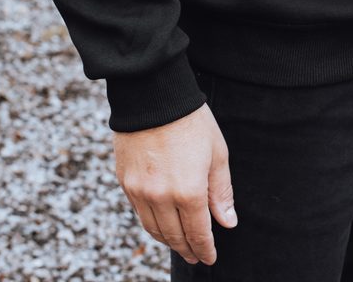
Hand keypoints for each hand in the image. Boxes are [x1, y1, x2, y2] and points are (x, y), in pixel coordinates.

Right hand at [112, 102, 236, 265]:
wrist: (153, 95)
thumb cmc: (191, 120)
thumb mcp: (217, 153)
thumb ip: (221, 191)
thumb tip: (227, 222)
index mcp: (189, 191)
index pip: (198, 233)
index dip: (205, 249)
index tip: (210, 258)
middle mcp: (161, 197)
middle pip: (174, 236)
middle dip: (187, 249)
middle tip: (195, 256)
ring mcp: (140, 190)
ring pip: (153, 228)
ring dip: (168, 240)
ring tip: (179, 244)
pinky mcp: (125, 181)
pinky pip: (138, 212)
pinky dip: (151, 223)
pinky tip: (160, 222)